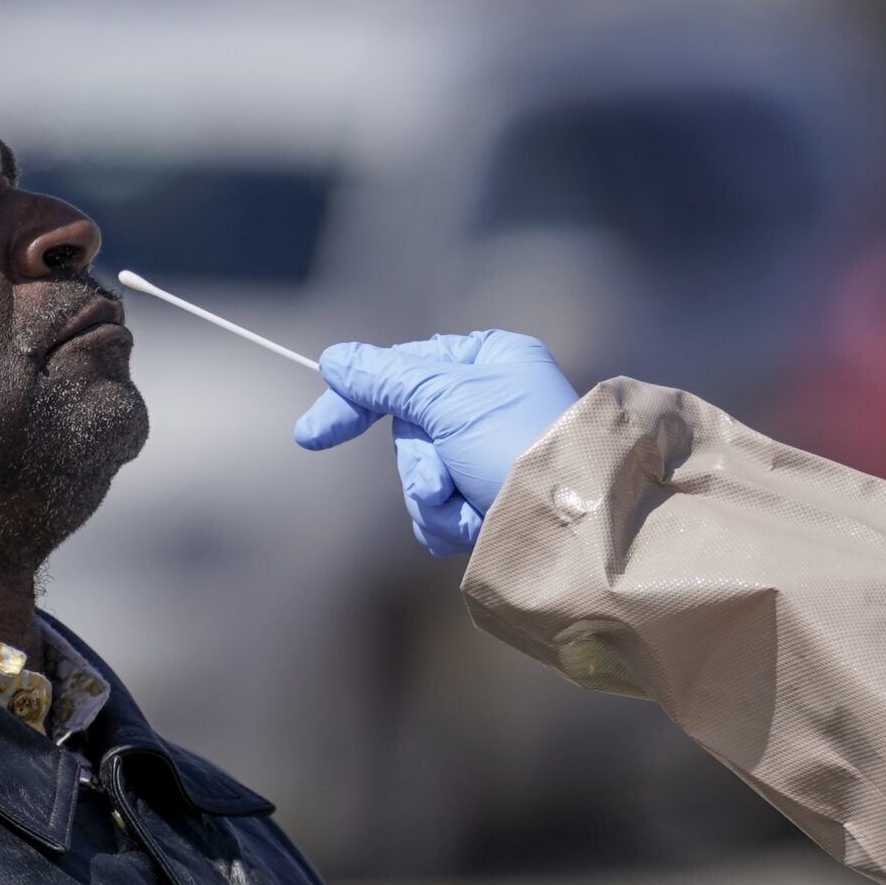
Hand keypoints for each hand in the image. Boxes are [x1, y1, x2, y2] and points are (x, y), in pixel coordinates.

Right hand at [294, 331, 581, 555]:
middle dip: (420, 464)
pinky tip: (478, 524)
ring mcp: (490, 455)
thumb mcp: (448, 400)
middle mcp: (492, 403)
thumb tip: (336, 359)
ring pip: (422, 476)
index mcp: (489, 361)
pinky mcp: (491, 500)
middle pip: (410, 430)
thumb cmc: (519, 445)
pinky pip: (440, 510)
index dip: (355, 399)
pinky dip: (451, 521)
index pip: (401, 369)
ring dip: (435, 497)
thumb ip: (386, 379)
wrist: (575, 525)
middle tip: (441, 478)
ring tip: (469, 504)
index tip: (311, 435)